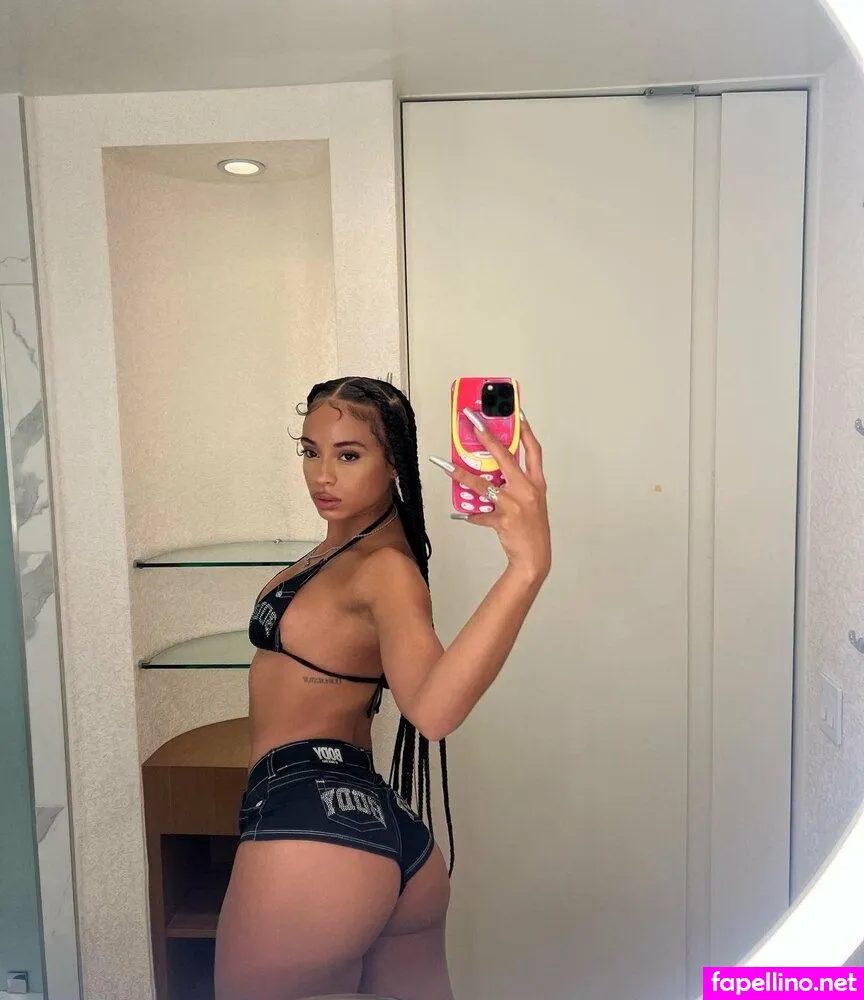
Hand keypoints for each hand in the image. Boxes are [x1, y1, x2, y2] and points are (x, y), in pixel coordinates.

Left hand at [430, 410, 550, 581]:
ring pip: (483, 485)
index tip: (517, 413)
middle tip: (474, 422)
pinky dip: (471, 514)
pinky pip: (479, 514)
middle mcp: (526, 490)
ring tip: (448, 467)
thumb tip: (495, 470)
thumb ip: (518, 484)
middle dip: (488, 437)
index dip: (526, 431)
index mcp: (537, 483)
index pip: (533, 451)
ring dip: (463, 476)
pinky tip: (463, 514)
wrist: (534, 556)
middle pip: (505, 457)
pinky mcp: (502, 519)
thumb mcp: (533, 501)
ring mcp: (514, 504)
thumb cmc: (533, 528)